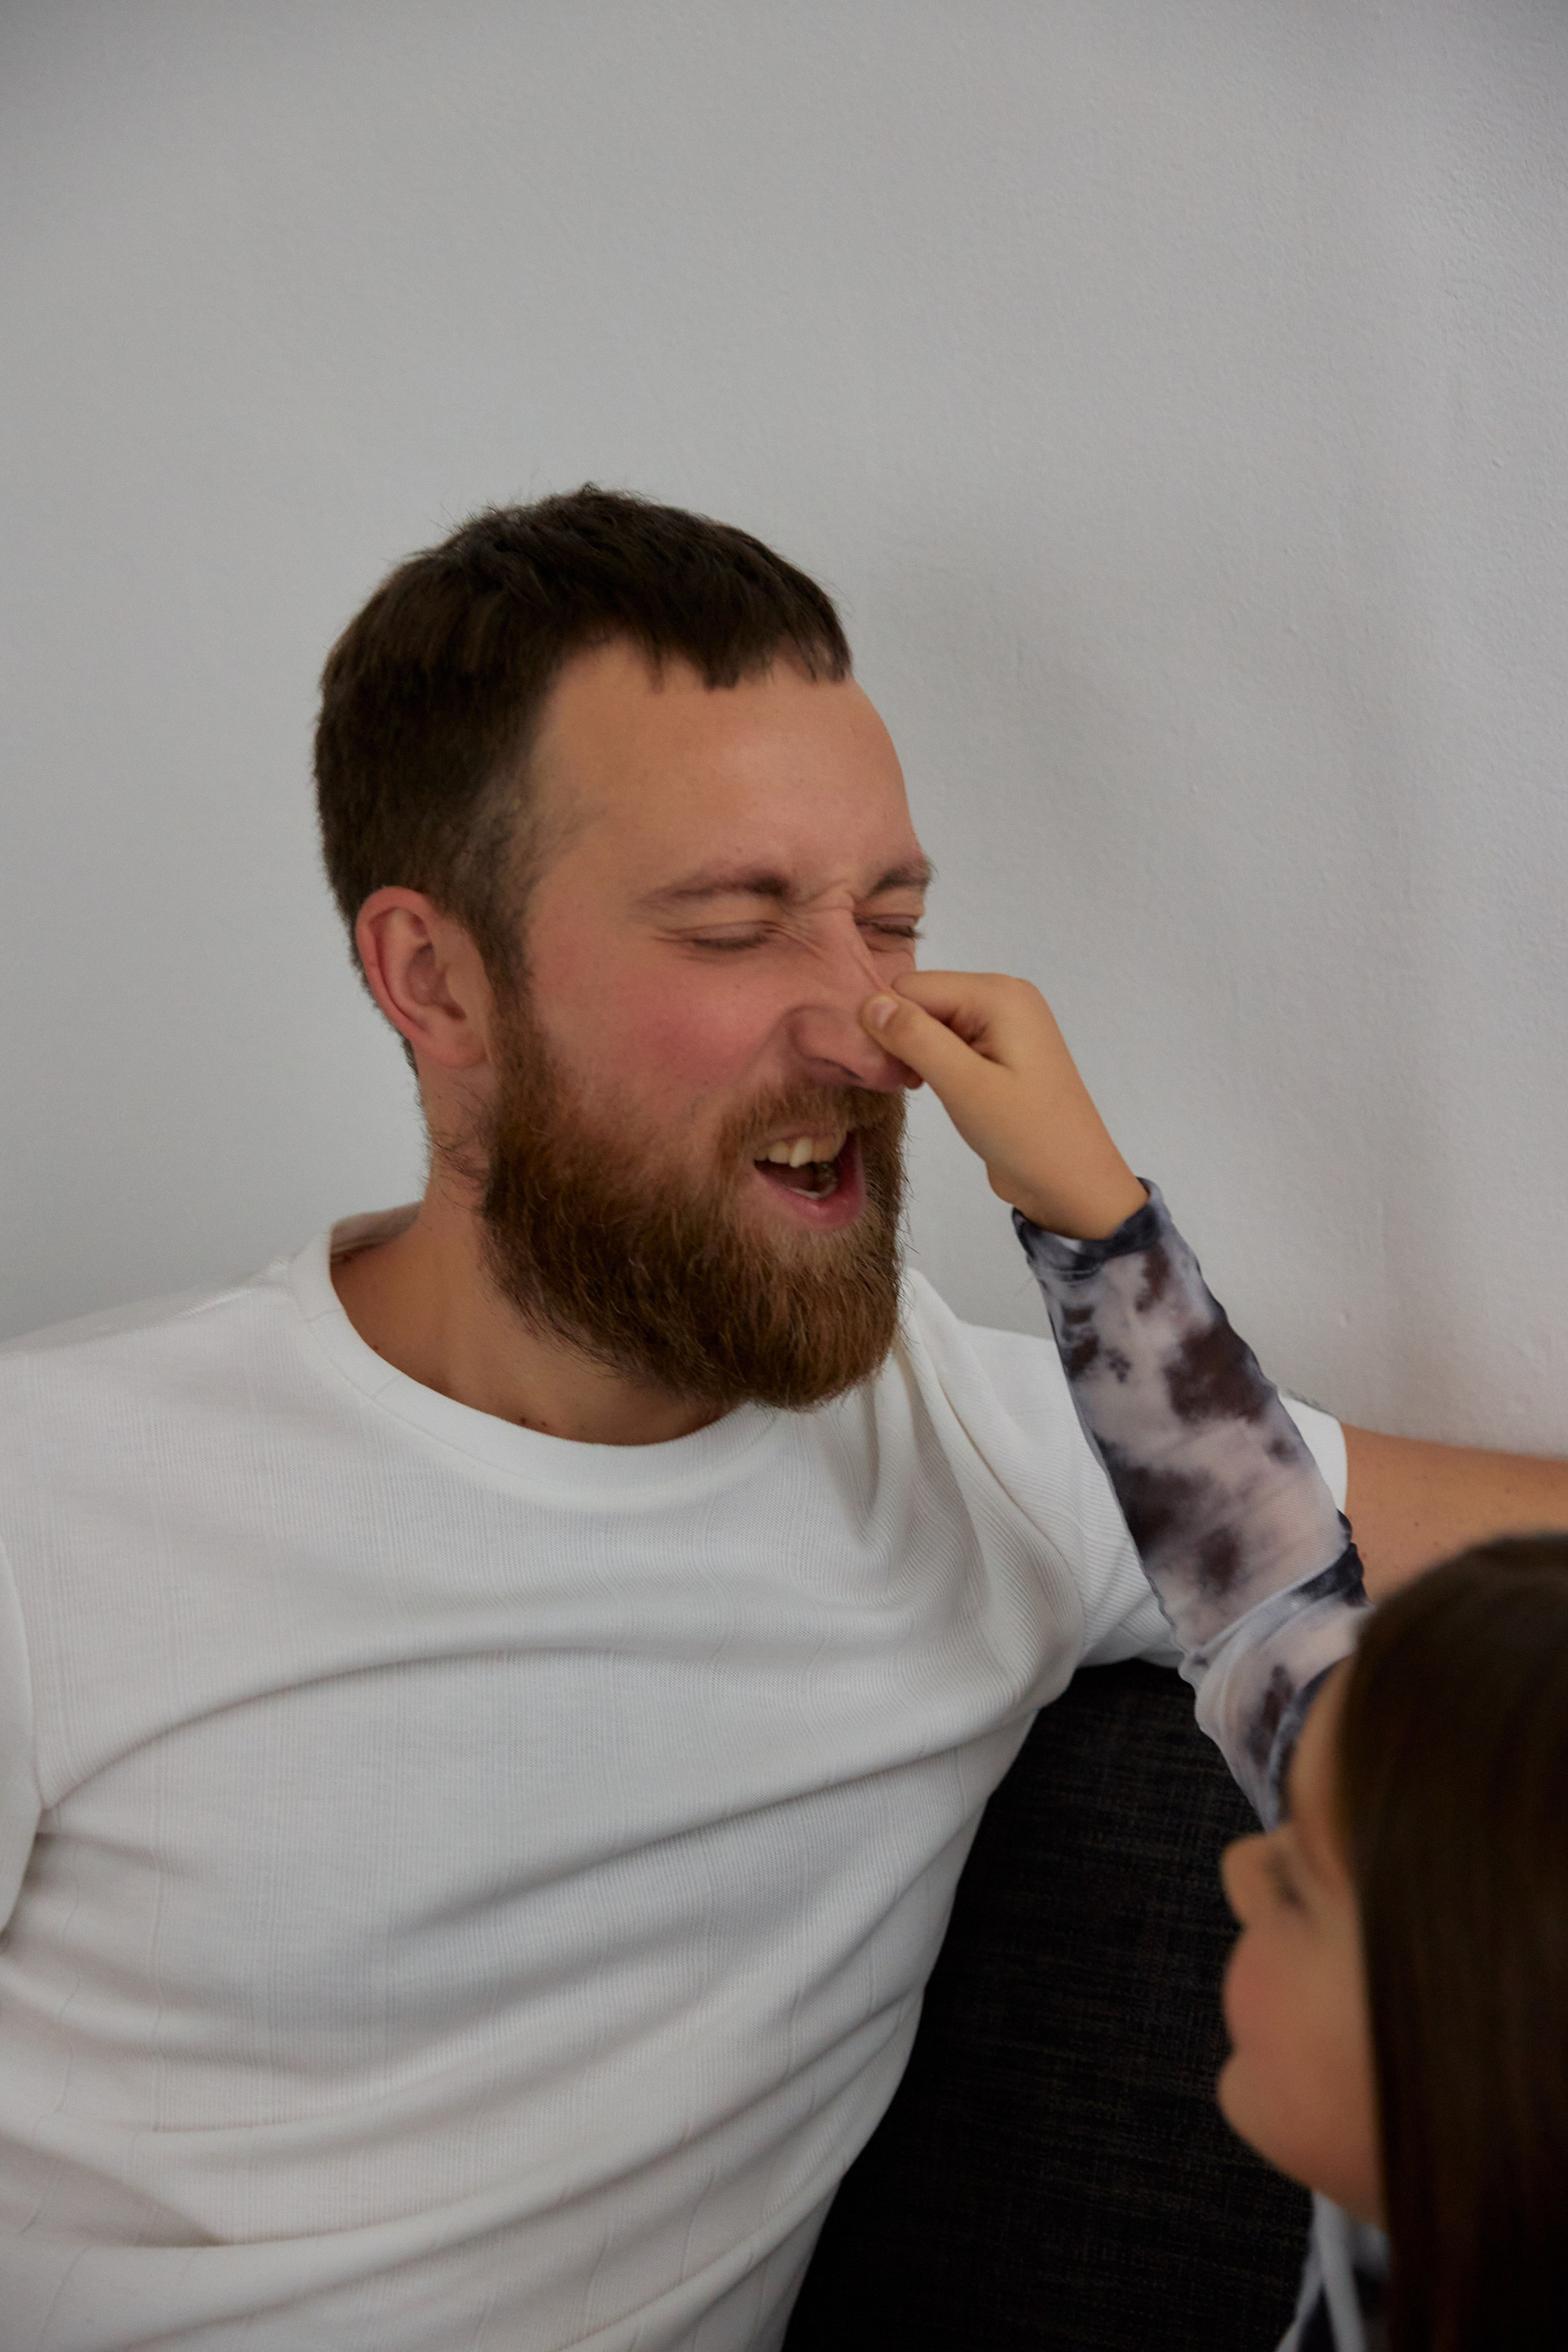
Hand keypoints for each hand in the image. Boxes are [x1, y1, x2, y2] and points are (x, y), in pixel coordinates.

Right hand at [861, 971, 1147, 1239]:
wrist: (1073, 1183)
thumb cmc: (1024, 1134)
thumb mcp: (964, 1085)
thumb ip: (916, 1038)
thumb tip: (869, 1003)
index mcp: (998, 993)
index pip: (912, 987)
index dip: (887, 1024)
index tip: (882, 1070)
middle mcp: (1002, 996)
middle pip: (922, 999)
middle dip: (900, 1037)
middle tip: (903, 1085)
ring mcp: (1003, 1023)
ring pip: (931, 1021)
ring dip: (914, 1052)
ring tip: (917, 1089)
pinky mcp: (999, 1051)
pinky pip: (949, 1040)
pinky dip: (931, 1061)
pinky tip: (930, 1088)